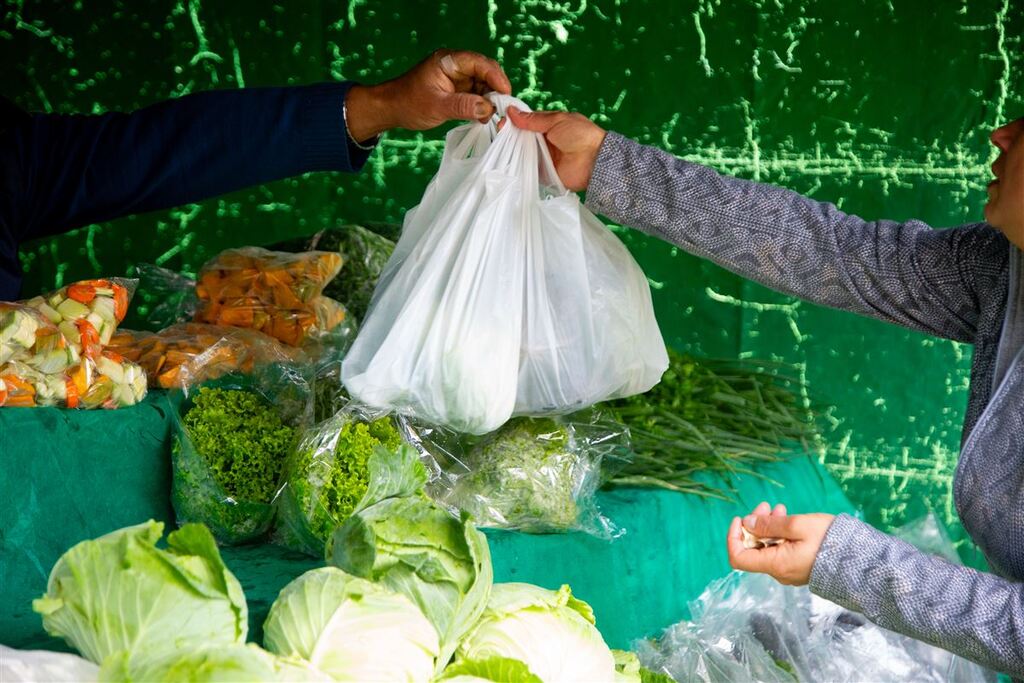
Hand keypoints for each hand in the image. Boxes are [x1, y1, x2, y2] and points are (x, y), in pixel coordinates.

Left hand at [345, 49, 511, 140]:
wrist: (392, 109)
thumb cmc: (409, 103)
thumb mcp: (437, 106)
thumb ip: (463, 106)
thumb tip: (488, 108)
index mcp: (448, 61)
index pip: (479, 63)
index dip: (495, 76)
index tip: (505, 94)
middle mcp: (455, 65)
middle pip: (485, 72)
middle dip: (495, 90)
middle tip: (502, 109)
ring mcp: (457, 77)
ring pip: (483, 84)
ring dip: (489, 100)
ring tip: (493, 118)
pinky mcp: (458, 89)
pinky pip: (476, 94)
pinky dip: (482, 105)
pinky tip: (484, 118)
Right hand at [505, 107, 606, 190]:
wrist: (594, 161)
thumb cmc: (580, 135)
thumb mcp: (556, 120)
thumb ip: (533, 119)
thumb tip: (512, 111)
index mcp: (549, 126)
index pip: (527, 123)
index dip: (515, 121)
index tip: (503, 121)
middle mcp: (544, 142)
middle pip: (522, 138)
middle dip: (511, 135)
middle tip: (500, 133)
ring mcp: (543, 158)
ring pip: (522, 153)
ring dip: (513, 150)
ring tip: (501, 146)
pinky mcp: (542, 173)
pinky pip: (527, 169)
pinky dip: (518, 166)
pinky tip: (507, 162)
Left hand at [726, 501, 834, 585]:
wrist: (860, 559)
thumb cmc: (830, 541)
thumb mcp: (797, 525)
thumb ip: (769, 525)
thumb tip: (747, 523)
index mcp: (775, 564)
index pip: (738, 558)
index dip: (733, 537)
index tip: (740, 519)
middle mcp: (779, 572)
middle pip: (753, 549)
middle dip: (754, 525)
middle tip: (766, 506)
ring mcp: (789, 571)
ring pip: (767, 548)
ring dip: (768, 527)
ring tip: (779, 508)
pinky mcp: (798, 567)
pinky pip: (780, 551)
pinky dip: (779, 535)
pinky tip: (787, 519)